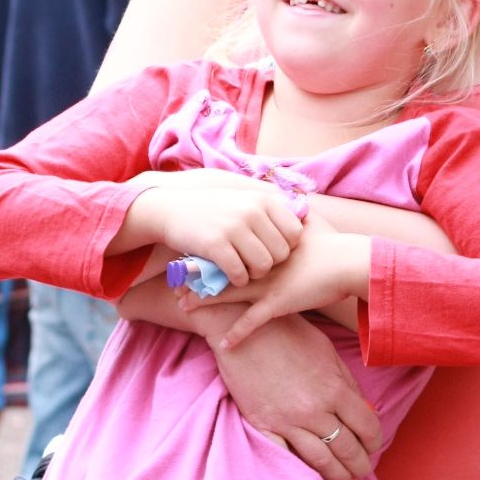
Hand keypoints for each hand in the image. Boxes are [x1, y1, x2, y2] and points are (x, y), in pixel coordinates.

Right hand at [135, 170, 304, 285]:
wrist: (171, 209)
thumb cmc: (213, 209)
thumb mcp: (244, 199)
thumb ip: (272, 209)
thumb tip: (308, 217)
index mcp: (263, 200)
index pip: (295, 234)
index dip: (286, 248)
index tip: (270, 251)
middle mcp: (252, 211)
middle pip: (282, 254)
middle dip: (271, 265)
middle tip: (255, 265)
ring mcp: (234, 228)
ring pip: (264, 266)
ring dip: (255, 275)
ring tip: (244, 271)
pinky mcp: (215, 245)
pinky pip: (240, 274)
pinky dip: (237, 280)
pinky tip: (230, 275)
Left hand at [179, 219, 370, 346]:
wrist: (349, 261)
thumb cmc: (332, 244)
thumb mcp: (309, 222)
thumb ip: (294, 214)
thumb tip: (292, 199)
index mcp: (263, 245)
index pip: (229, 247)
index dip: (208, 253)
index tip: (188, 255)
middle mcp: (260, 264)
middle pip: (219, 270)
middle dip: (196, 278)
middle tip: (173, 284)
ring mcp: (266, 284)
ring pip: (227, 294)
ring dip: (205, 303)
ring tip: (183, 309)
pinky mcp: (277, 303)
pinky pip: (252, 322)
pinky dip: (237, 334)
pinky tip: (223, 344)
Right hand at [208, 314, 382, 479]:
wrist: (241, 328)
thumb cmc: (287, 333)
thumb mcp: (327, 351)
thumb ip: (347, 382)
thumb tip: (365, 409)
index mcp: (334, 389)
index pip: (367, 427)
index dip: (374, 441)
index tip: (373, 446)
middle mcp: (314, 410)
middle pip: (347, 449)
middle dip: (360, 464)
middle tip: (363, 470)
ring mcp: (287, 421)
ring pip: (320, 460)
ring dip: (336, 474)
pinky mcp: (262, 426)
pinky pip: (285, 456)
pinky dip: (298, 469)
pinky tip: (308, 476)